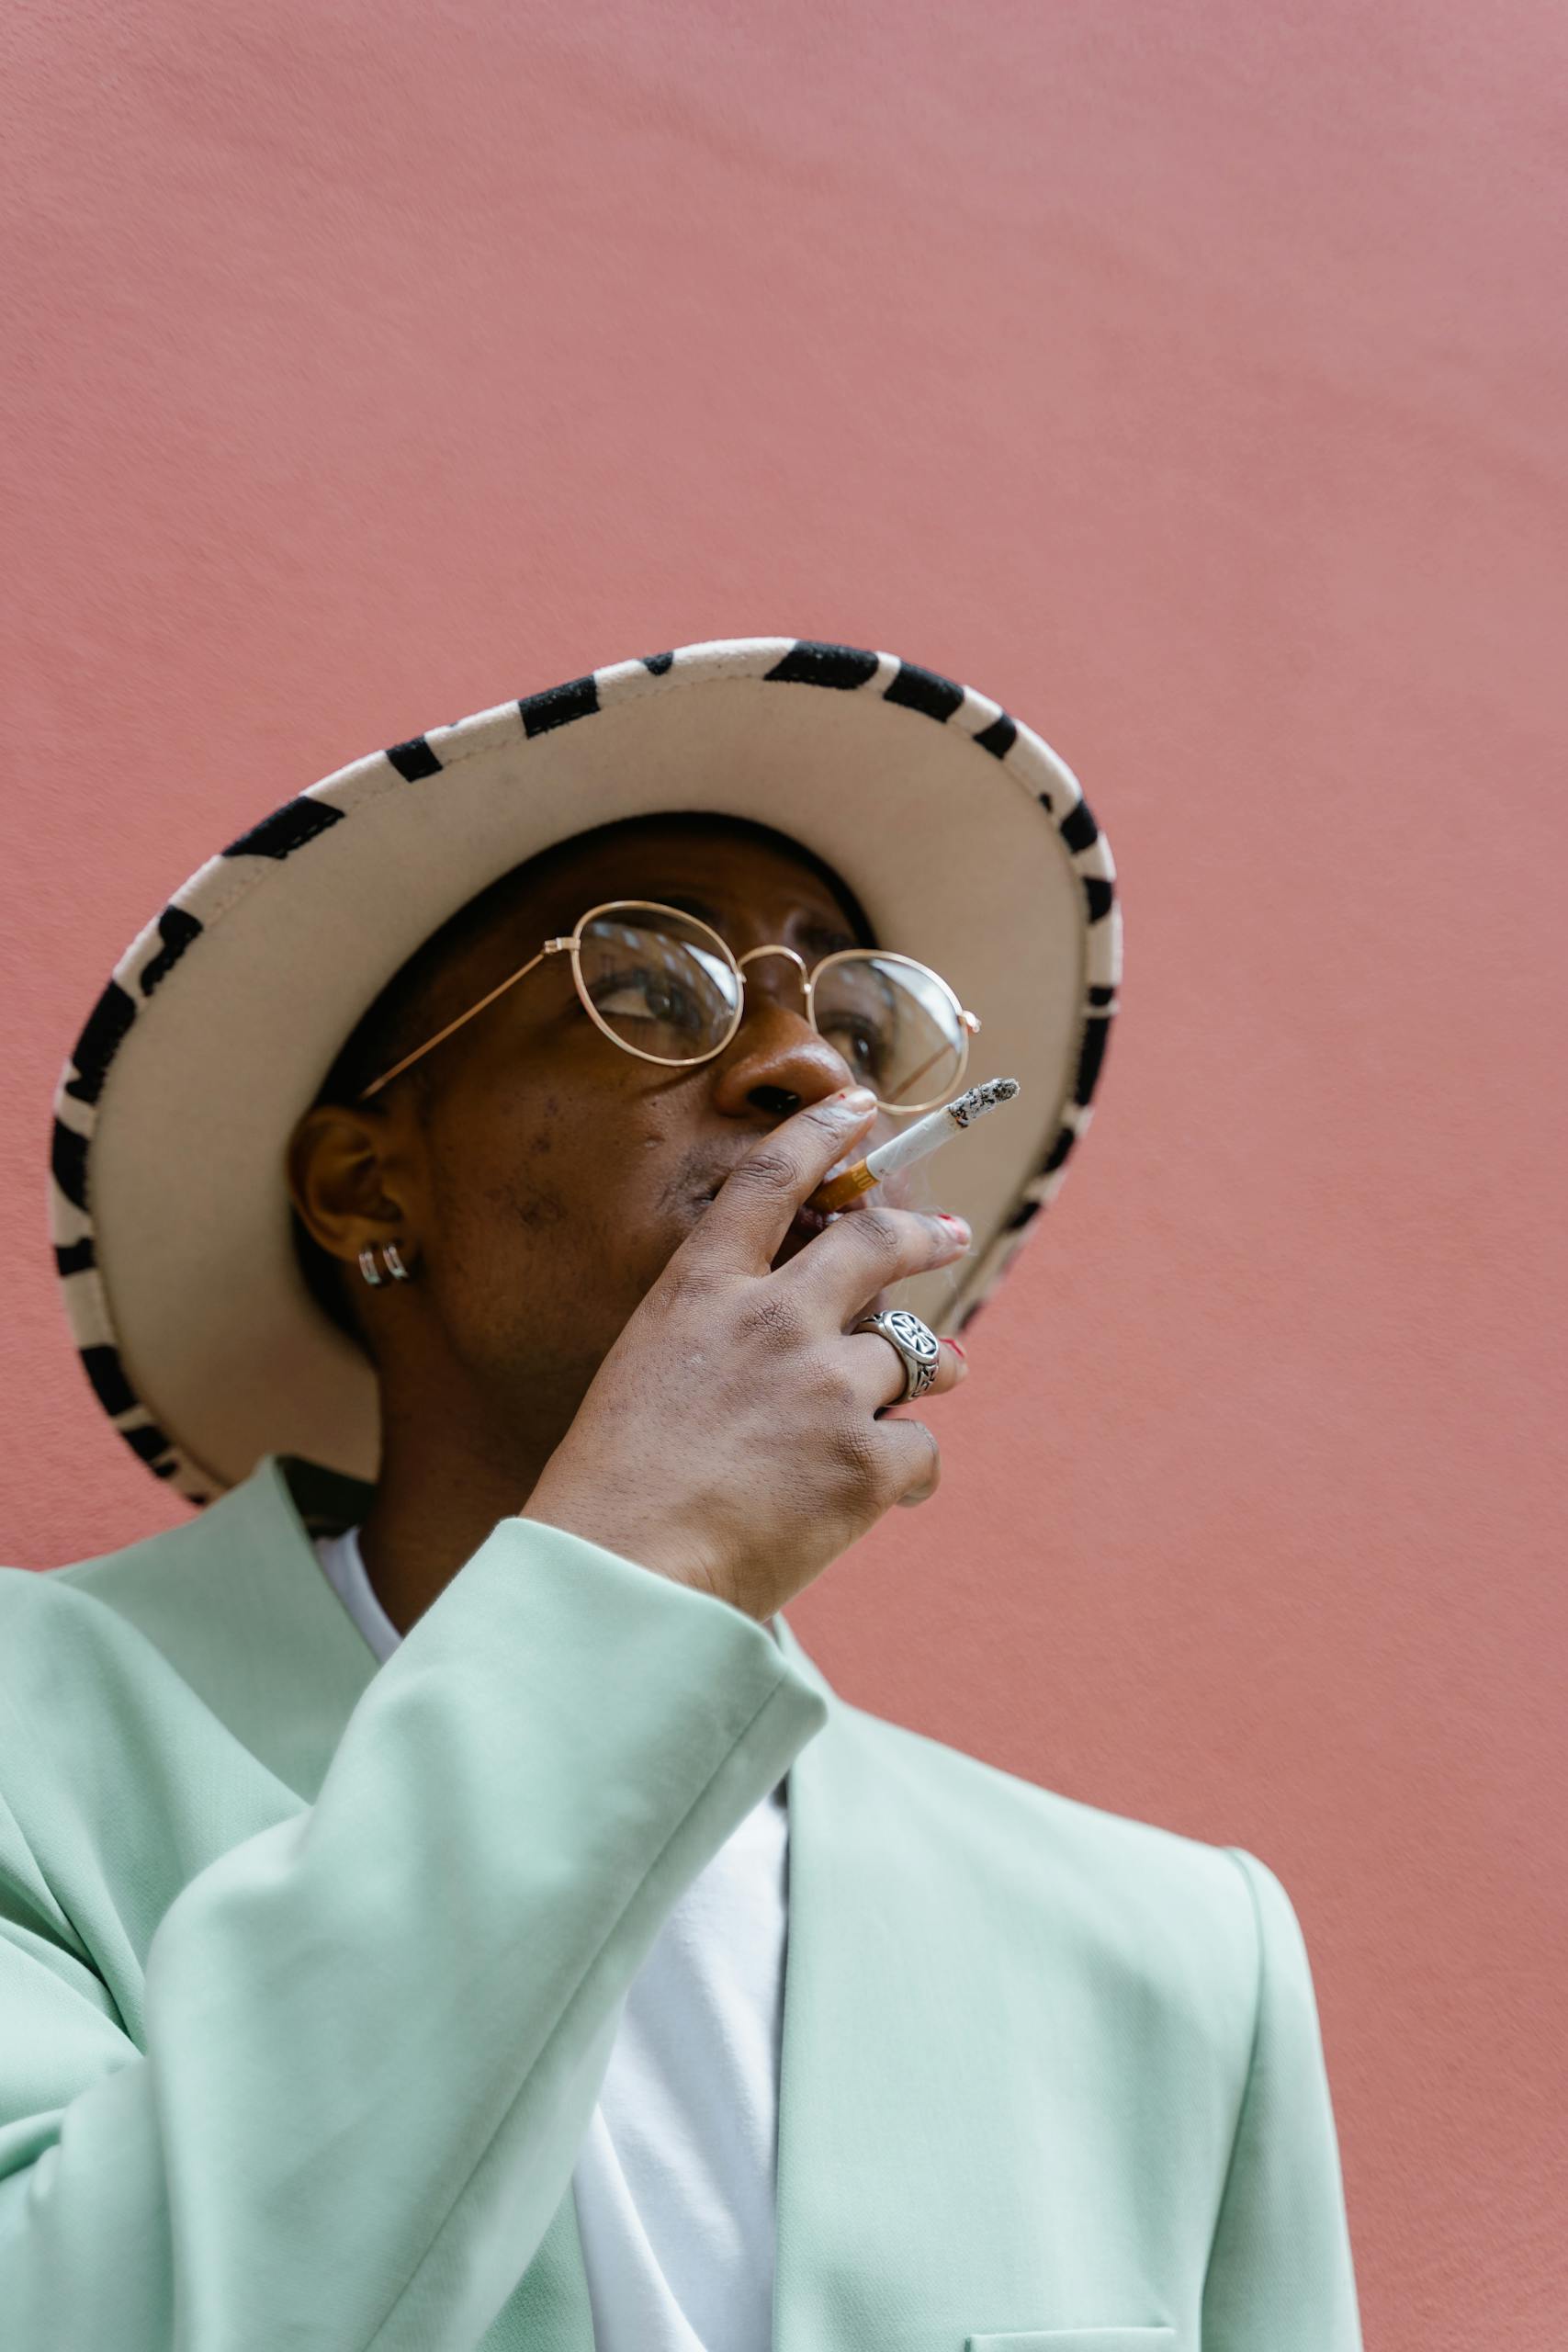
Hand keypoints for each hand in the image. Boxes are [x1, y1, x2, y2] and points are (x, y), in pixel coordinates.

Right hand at [520, 1087, 969, 1620]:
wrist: (624, 1576)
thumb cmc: (610, 1491)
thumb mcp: (645, 1376)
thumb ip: (717, 1339)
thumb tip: (790, 1343)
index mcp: (700, 1292)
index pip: (769, 1180)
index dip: (819, 1132)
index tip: (855, 1105)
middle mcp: (772, 1320)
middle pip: (874, 1244)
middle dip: (923, 1236)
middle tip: (948, 1236)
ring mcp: (826, 1386)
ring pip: (916, 1352)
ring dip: (935, 1366)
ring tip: (945, 1378)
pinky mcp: (865, 1459)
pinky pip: (921, 1448)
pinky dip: (911, 1471)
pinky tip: (891, 1493)